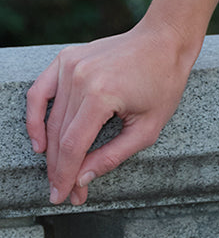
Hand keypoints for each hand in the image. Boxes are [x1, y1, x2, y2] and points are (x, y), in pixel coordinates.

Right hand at [26, 21, 199, 206]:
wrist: (165, 40)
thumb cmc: (164, 81)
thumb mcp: (148, 127)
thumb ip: (112, 156)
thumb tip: (82, 179)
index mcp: (102, 94)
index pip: (72, 146)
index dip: (66, 176)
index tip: (63, 197)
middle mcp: (81, 78)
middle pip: (59, 136)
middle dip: (60, 169)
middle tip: (64, 192)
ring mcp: (71, 65)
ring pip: (50, 119)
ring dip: (50, 151)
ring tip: (56, 173)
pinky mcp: (67, 58)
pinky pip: (39, 92)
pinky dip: (35, 117)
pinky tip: (39, 140)